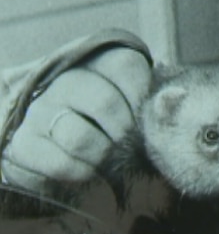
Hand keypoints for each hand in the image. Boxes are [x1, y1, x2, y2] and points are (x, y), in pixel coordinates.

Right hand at [1, 48, 150, 192]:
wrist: (57, 141)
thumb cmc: (110, 118)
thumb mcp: (134, 100)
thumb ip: (155, 98)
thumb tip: (178, 97)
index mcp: (97, 61)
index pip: (125, 66)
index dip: (141, 97)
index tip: (144, 116)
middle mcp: (64, 80)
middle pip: (106, 103)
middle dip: (126, 133)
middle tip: (128, 144)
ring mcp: (41, 110)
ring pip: (82, 137)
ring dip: (104, 156)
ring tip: (109, 158)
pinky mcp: (24, 142)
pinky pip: (62, 163)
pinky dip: (83, 173)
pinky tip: (89, 170)